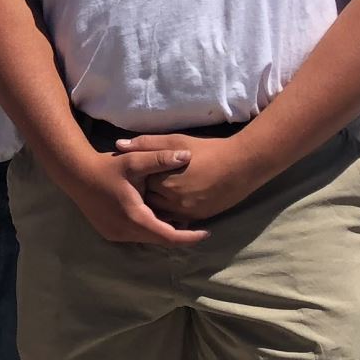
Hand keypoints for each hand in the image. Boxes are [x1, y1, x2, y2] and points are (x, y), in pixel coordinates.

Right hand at [60, 145, 208, 246]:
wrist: (76, 174)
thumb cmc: (107, 167)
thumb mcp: (135, 161)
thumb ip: (161, 159)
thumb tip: (187, 156)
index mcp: (135, 218)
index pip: (169, 236)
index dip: (189, 237)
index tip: (207, 233)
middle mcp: (125, 232)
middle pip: (159, 240)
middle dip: (178, 233)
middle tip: (195, 223)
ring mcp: (115, 235)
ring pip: (147, 239)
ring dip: (162, 231)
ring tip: (178, 219)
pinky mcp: (110, 233)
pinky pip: (136, 235)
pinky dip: (148, 229)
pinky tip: (154, 216)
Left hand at [115, 132, 269, 224]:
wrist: (241, 165)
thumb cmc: (208, 149)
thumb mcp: (175, 140)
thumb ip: (146, 144)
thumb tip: (118, 145)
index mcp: (163, 181)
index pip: (138, 185)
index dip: (136, 179)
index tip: (135, 174)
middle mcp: (172, 200)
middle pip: (148, 201)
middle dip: (144, 195)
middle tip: (143, 186)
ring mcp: (185, 211)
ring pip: (162, 213)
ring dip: (158, 206)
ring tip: (159, 194)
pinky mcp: (198, 217)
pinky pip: (177, 219)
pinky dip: (172, 213)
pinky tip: (172, 203)